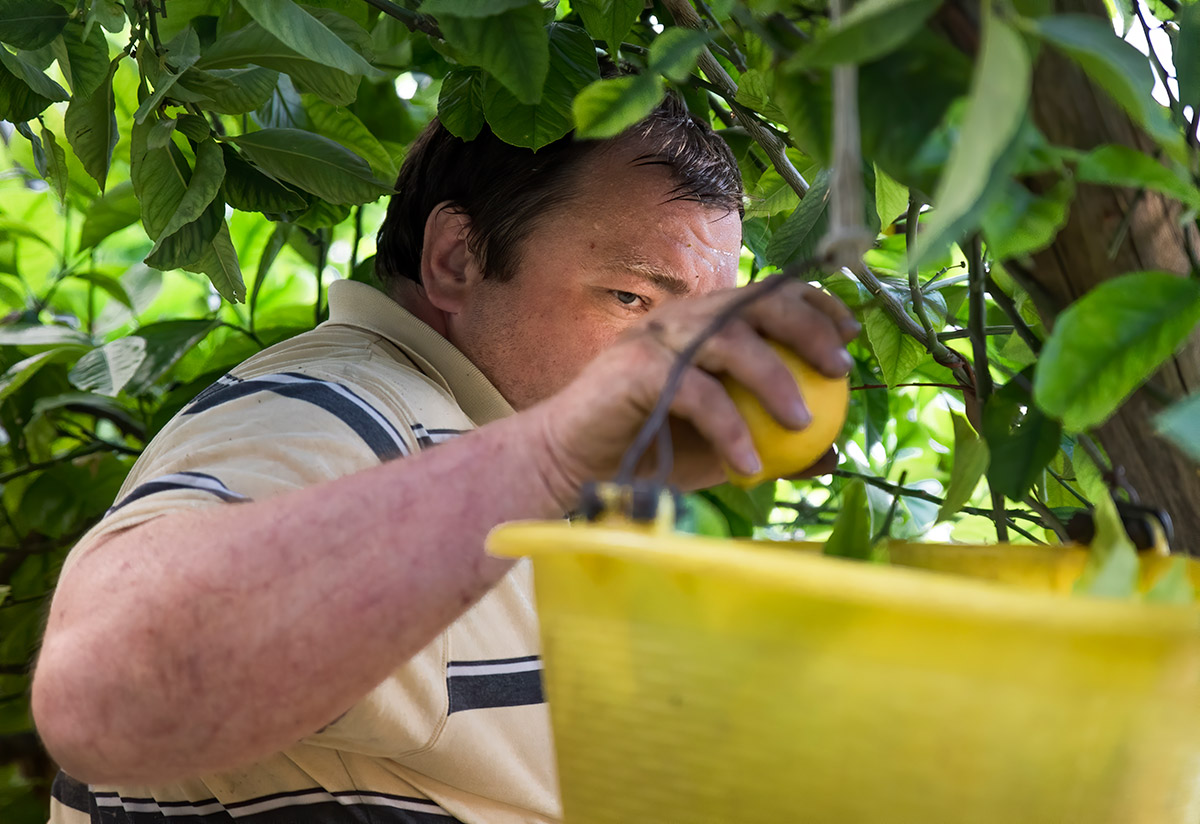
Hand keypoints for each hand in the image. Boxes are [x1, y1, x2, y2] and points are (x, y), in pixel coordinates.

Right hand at [529, 275, 859, 507]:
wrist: (576, 463)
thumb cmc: (653, 449)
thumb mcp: (725, 447)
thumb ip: (775, 444)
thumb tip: (832, 455)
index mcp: (707, 322)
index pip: (770, 294)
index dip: (815, 306)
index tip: (849, 336)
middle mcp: (684, 318)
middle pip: (758, 302)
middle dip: (807, 329)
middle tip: (838, 371)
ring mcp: (658, 337)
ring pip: (730, 340)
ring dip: (775, 379)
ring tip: (802, 424)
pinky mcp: (636, 367)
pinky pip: (698, 392)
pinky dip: (730, 427)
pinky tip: (749, 464)